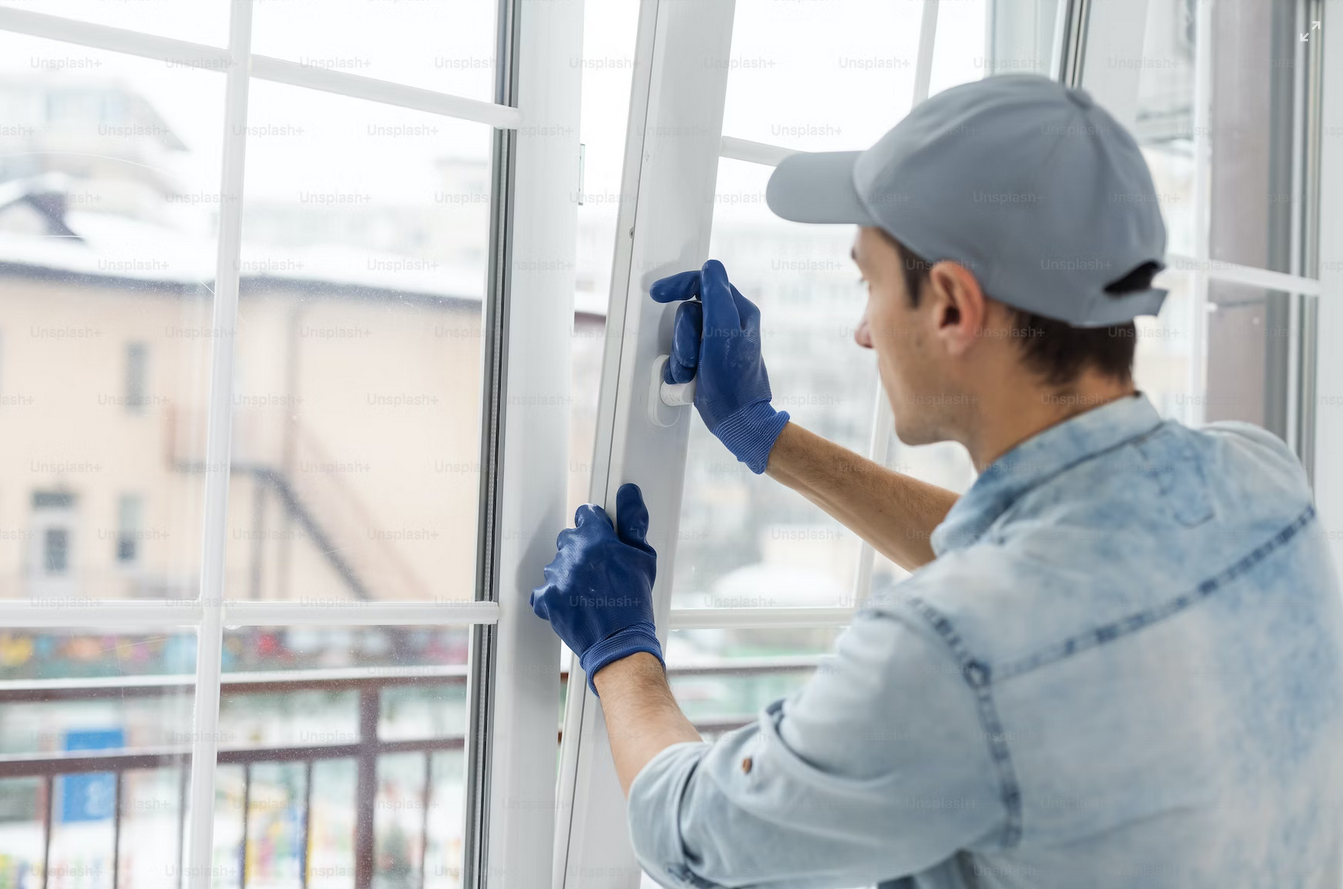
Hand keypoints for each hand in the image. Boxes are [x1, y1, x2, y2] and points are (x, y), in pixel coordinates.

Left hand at [530, 483, 661, 693]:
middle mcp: (575, 555)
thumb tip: (628, 494)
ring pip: (557, 564)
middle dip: (582, 550)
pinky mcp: (547, 599)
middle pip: (569, 538)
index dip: (595, 526)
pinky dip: (554, 596)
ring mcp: (558, 577)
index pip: (586, 514)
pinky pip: (544, 589)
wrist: (619, 644)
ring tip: (588, 591)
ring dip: (569, 573)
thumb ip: (633, 522)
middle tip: (598, 570)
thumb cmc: (634, 604)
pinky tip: (572, 603)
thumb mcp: (643, 559)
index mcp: (598, 540)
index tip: (600, 536)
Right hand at [650, 259, 789, 473]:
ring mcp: (716, 345)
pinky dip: (680, 368)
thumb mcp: (722, 331)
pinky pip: (682, 355)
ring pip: (682, 336)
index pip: (705, 283)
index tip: (658, 293)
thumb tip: (710, 267)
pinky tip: (689, 379)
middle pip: (688, 313)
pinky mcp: (706, 362)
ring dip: (681, 355)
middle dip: (683, 336)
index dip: (680, 284)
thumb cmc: (733, 381)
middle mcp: (729, 325)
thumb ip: (716, 296)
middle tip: (693, 356)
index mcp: (738, 312)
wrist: (737, 420)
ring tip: (692, 372)